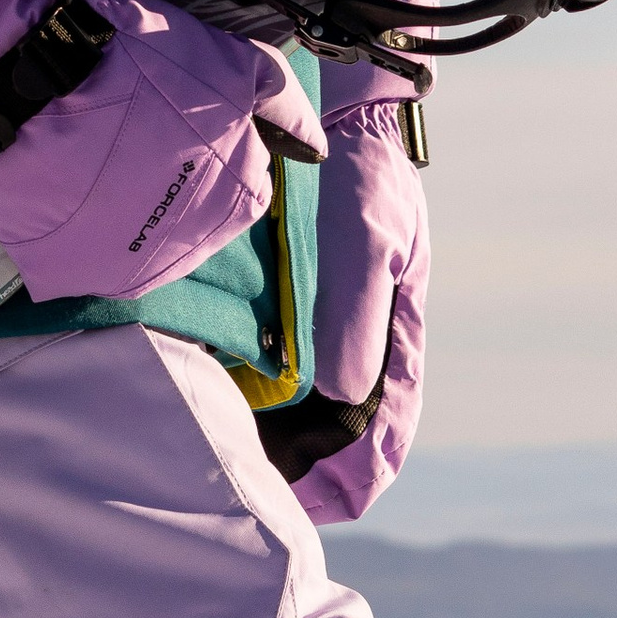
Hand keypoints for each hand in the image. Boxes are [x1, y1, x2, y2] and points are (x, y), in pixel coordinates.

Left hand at [269, 0, 432, 522]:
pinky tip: (218, 396)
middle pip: (340, 433)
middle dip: (307, 467)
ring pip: (308, 406)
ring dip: (279, 434)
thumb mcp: (367, 236)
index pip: (385, 434)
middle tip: (255, 490)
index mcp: (398, 339)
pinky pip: (278, 363)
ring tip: (229, 455)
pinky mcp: (298, 300)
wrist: (342, 110)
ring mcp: (332, 323)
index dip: (354, 479)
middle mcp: (365, 340)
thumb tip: (341, 395)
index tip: (310, 507)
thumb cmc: (365, 174)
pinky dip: (257, 390)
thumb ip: (356, 311)